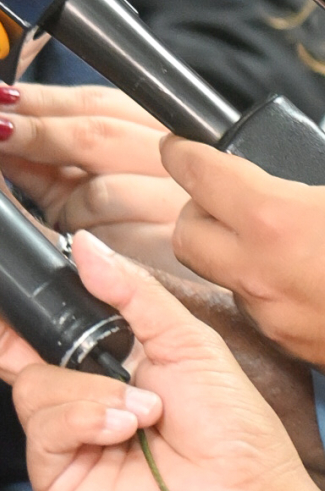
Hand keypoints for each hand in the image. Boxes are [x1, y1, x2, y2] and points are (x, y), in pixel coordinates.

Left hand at [0, 79, 185, 268]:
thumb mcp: (82, 183)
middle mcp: (180, 164)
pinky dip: (87, 240)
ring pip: (101, 191)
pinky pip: (111, 241)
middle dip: (39, 132)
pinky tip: (81, 243)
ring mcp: (180, 208)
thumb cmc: (121, 226)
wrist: (172, 287)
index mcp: (161, 133)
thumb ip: (44, 156)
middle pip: (99, 135)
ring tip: (58, 213)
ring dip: (67, 201)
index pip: (101, 102)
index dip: (45, 99)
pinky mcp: (173, 253)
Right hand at [0, 229, 319, 490]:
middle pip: (2, 348)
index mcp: (100, 361)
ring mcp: (62, 440)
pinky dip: (83, 421)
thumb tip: (82, 246)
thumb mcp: (186, 341)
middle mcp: (72, 397)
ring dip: (88, 392)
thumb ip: (131, 290)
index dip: (3, 292)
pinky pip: (43, 430)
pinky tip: (123, 430)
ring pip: (32, 388)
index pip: (39, 321)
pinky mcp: (57, 479)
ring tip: (142, 410)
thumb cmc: (230, 431)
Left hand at [164, 137, 324, 369]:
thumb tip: (303, 160)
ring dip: (229, 252)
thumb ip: (312, 171)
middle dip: (196, 209)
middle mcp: (260, 272)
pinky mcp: (294, 346)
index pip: (196, 174)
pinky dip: (264, 286)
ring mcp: (275, 315)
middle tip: (223, 194)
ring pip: (220, 276)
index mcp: (273, 219)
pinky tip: (298, 272)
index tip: (179, 144)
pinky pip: (257, 308)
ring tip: (266, 235)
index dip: (182, 152)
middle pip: (186, 235)